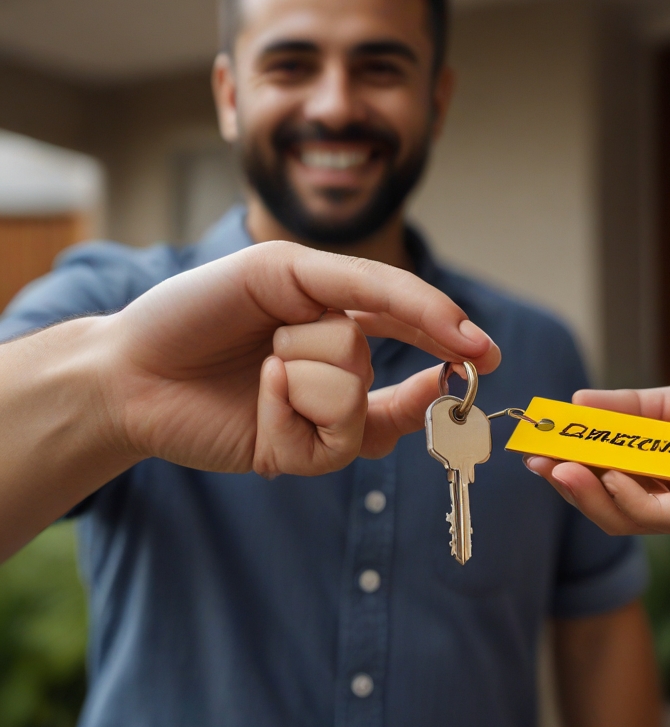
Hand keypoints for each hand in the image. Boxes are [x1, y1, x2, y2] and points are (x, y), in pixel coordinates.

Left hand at [100, 240, 498, 475]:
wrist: (128, 364)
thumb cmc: (200, 307)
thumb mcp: (290, 272)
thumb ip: (372, 288)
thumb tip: (449, 326)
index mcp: (342, 318)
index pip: (413, 326)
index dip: (451, 338)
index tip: (484, 354)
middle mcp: (339, 369)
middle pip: (374, 361)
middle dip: (333, 345)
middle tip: (282, 345)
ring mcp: (321, 415)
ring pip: (357, 401)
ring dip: (304, 372)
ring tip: (262, 365)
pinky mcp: (298, 455)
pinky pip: (332, 439)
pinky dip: (291, 407)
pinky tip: (262, 393)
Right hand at [525, 374, 669, 540]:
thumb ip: (630, 408)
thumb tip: (575, 402)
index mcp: (666, 469)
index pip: (605, 469)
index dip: (569, 456)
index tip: (536, 439)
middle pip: (605, 496)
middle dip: (566, 478)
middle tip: (534, 458)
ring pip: (621, 514)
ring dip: (585, 492)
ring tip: (557, 467)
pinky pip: (653, 514)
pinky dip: (623, 496)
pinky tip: (603, 471)